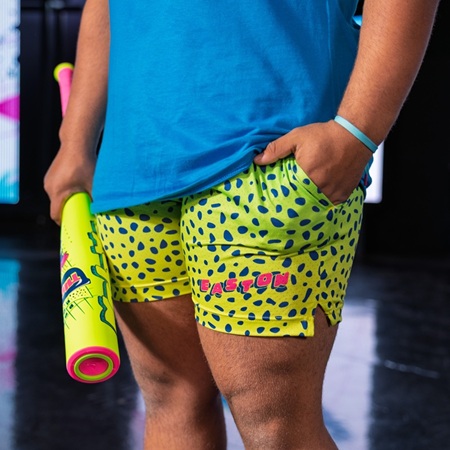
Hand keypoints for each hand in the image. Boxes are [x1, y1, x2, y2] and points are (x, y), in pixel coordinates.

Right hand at [43, 147, 95, 224]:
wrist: (77, 143)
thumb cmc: (86, 165)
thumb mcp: (94, 186)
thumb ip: (97, 201)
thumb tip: (104, 214)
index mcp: (57, 192)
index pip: (56, 215)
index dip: (65, 222)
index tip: (75, 225)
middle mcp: (49, 187)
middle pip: (57, 206)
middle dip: (69, 211)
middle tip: (83, 213)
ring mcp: (49, 179)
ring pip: (58, 197)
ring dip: (68, 200)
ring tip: (83, 199)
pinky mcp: (52, 174)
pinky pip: (57, 188)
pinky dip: (66, 191)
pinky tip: (79, 187)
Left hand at [253, 120, 373, 204]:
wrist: (355, 135)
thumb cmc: (324, 135)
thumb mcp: (297, 137)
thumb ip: (276, 149)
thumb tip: (257, 160)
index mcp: (307, 175)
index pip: (289, 193)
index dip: (283, 196)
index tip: (277, 199)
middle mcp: (322, 186)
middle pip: (303, 201)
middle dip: (295, 201)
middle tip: (288, 203)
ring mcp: (334, 192)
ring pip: (316, 204)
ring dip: (310, 202)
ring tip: (302, 199)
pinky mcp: (344, 194)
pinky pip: (330, 203)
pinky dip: (323, 201)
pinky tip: (318, 196)